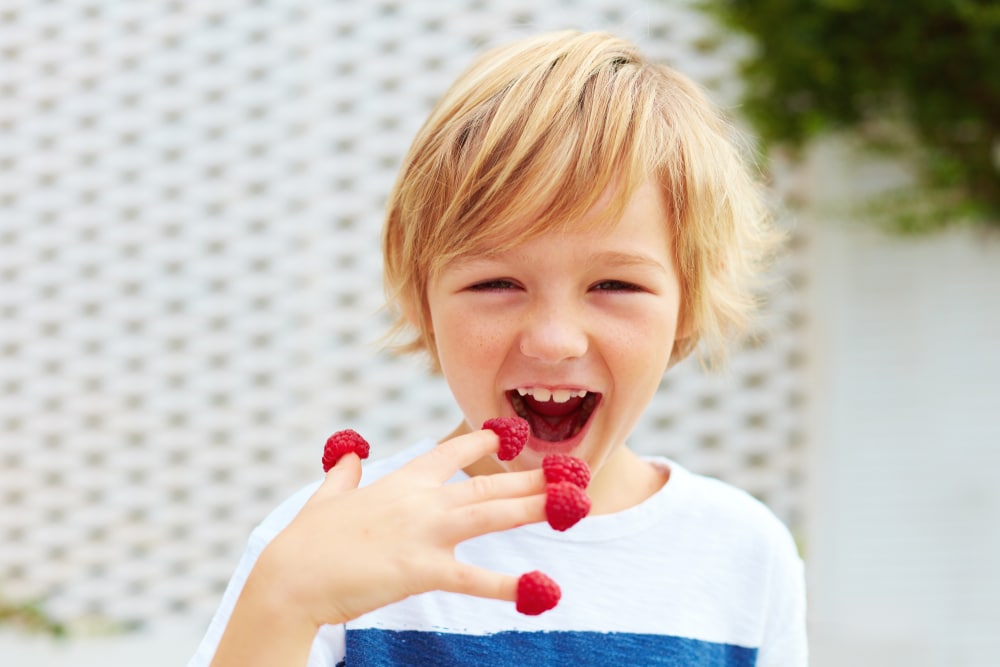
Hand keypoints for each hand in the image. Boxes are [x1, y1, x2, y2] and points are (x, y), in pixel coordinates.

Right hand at [248, 428, 545, 627]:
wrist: (290, 578)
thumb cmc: (305, 543)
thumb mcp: (326, 498)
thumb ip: (343, 476)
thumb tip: (349, 457)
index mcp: (401, 482)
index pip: (450, 453)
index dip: (482, 442)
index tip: (506, 435)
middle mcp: (420, 500)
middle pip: (487, 484)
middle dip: (529, 479)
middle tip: (565, 474)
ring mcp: (425, 533)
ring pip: (491, 515)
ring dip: (533, 508)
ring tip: (569, 505)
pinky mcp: (423, 569)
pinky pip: (475, 578)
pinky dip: (508, 585)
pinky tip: (539, 589)